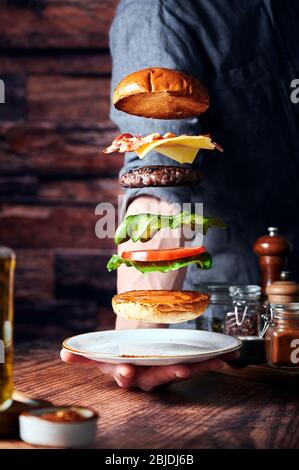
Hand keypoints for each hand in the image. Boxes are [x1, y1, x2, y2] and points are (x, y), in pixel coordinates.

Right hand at [60, 349, 238, 391]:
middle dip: (167, 375)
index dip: (126, 375)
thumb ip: (84, 356)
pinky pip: (197, 364)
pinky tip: (225, 358)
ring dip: (196, 369)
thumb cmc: (120, 357)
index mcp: (129, 374)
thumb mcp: (101, 356)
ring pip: (181, 371)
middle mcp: (149, 377)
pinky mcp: (181, 366)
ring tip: (213, 363)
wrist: (138, 357)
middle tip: (179, 371)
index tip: (126, 372)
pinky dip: (210, 362)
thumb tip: (63, 354)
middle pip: (158, 377)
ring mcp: (167, 372)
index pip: (126, 376)